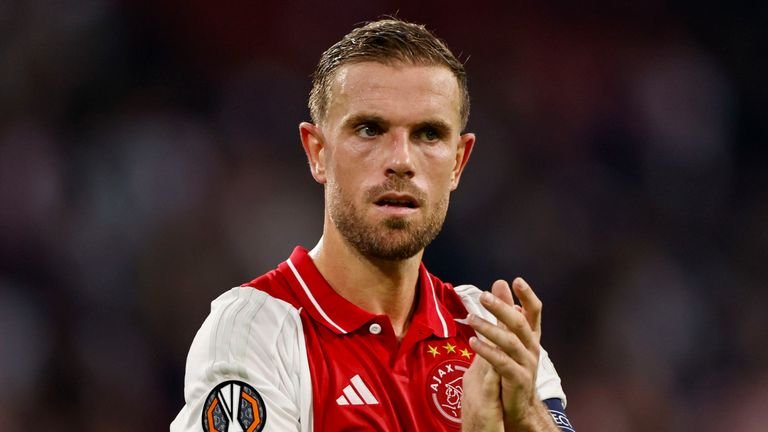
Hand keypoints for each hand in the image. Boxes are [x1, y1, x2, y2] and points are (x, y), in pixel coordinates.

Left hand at [468, 278, 554, 430]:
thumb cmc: (512, 368)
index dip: (527, 296)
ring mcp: (526, 364)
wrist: (518, 406)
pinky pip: (502, 362)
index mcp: (530, 336)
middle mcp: (531, 348)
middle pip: (519, 323)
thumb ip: (505, 311)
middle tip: (484, 297)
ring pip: (510, 342)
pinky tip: (473, 342)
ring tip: (471, 319)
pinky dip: (487, 351)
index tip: (516, 281)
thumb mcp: (509, 336)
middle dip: (502, 308)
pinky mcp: (517, 379)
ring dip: (489, 329)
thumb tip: (499, 283)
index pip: (534, 311)